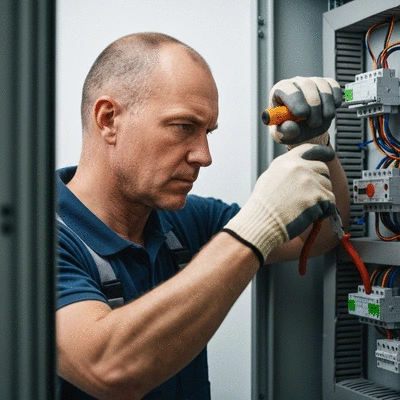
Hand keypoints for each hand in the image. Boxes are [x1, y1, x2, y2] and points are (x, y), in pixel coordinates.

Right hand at [223, 144, 335, 259]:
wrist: (262, 221)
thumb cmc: (263, 206)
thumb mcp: (269, 178)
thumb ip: (287, 171)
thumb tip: (300, 173)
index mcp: (286, 161)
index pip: (309, 149)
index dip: (322, 152)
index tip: (329, 155)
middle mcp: (299, 167)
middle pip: (323, 169)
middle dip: (321, 182)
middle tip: (311, 196)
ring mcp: (309, 180)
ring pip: (328, 187)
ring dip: (321, 198)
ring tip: (305, 208)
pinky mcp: (317, 195)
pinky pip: (330, 202)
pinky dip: (324, 211)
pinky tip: (311, 215)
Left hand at [268, 77, 341, 147]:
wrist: (305, 130)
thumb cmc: (290, 130)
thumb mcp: (283, 136)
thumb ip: (284, 132)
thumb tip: (291, 126)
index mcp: (279, 92)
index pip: (286, 88)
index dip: (295, 100)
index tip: (302, 114)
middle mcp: (295, 83)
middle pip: (307, 85)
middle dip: (313, 106)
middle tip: (314, 124)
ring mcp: (312, 81)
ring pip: (322, 86)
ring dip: (326, 106)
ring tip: (321, 121)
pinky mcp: (326, 84)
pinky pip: (334, 86)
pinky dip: (335, 100)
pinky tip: (329, 113)